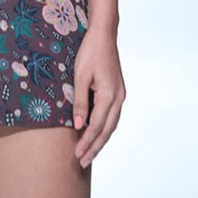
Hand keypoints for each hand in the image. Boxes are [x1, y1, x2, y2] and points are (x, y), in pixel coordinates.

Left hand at [71, 27, 124, 167]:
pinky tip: (96, 133)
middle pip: (107, 130)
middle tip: (83, 162)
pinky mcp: (118, 91)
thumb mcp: (80, 76)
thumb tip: (79, 126)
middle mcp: (118, 98)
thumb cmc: (89, 52)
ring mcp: (120, 95)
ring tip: (88, 153)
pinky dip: (104, 128)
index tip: (77, 154)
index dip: (87, 142)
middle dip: (95, 147)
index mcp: (109, 95)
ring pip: (111, 125)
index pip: (97, 126)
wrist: (103, 35)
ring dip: (100, 140)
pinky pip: (112, 116)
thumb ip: (80, 102)